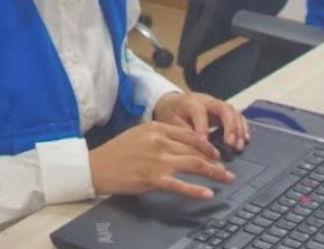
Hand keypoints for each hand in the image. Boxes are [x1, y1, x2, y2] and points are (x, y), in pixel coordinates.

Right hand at [89, 121, 233, 199]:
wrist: (96, 165)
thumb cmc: (116, 151)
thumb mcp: (139, 134)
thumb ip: (160, 136)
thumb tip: (182, 146)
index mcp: (156, 129)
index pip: (189, 135)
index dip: (206, 145)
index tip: (216, 154)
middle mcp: (160, 142)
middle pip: (195, 150)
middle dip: (215, 161)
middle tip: (226, 170)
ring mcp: (157, 160)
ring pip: (193, 164)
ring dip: (214, 173)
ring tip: (226, 179)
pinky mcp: (152, 178)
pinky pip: (180, 185)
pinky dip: (195, 190)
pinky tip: (207, 194)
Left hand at [154, 91, 249, 150]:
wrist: (172, 104)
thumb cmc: (171, 113)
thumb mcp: (170, 123)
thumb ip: (183, 134)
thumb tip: (196, 149)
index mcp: (190, 101)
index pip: (199, 111)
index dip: (203, 126)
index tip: (205, 142)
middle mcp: (206, 101)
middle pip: (223, 108)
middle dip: (229, 126)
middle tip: (230, 144)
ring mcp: (217, 105)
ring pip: (233, 112)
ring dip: (238, 130)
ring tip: (238, 146)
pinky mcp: (223, 112)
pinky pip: (237, 117)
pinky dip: (242, 128)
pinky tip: (244, 140)